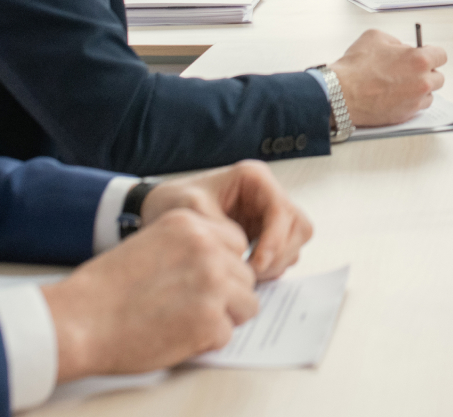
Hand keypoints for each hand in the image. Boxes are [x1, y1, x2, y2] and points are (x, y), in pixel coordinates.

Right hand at [42, 209, 257, 382]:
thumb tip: (225, 264)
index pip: (238, 244)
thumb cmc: (108, 286)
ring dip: (224, 317)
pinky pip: (227, 334)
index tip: (205, 282)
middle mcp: (209, 248)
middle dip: (227, 294)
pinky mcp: (210, 319)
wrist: (80, 319)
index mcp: (193, 224)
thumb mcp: (153, 242)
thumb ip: (192, 247)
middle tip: (194, 308)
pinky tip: (178, 336)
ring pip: (247, 304)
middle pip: (245, 275)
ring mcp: (213, 283)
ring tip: (190, 322)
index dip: (224, 267)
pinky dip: (207, 342)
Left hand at [141, 161, 312, 280]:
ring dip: (278, 261)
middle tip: (254, 274)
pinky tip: (248, 272)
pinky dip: (272, 266)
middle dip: (280, 253)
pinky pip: (283, 251)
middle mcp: (267, 193)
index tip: (256, 265)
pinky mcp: (264, 232)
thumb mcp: (191, 213)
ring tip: (249, 275)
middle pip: (298, 226)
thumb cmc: (171, 203)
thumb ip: (220, 232)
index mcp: (254, 178)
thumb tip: (245, 256)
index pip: (281, 210)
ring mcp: (267, 213)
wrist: (154, 209)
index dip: (275, 240)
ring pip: (296, 239)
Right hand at [330, 29, 446, 126]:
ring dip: (420, 89)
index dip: (431, 54)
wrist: (341, 93)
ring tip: (401, 85)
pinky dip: (410, 102)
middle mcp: (422, 82)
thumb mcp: (376, 37)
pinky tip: (396, 96)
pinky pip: (417, 107)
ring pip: (429, 94)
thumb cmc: (356, 66)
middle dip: (427, 73)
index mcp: (419, 60)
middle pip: (438, 77)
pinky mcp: (405, 115)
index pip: (441, 56)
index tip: (425, 55)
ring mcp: (415, 101)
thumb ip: (396, 41)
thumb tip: (403, 48)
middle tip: (411, 71)